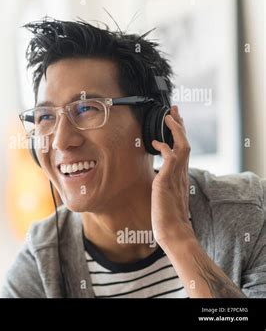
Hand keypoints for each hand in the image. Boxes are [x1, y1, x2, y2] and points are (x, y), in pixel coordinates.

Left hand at [151, 105, 195, 246]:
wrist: (173, 232)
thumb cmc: (167, 218)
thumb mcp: (164, 196)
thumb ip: (163, 185)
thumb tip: (157, 180)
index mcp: (180, 176)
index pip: (182, 150)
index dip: (179, 134)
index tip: (175, 121)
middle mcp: (181, 174)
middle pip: (185, 143)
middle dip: (179, 125)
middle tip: (174, 110)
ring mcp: (176, 177)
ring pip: (182, 146)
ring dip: (175, 130)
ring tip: (168, 116)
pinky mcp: (168, 181)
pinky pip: (171, 159)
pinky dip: (164, 147)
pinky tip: (155, 143)